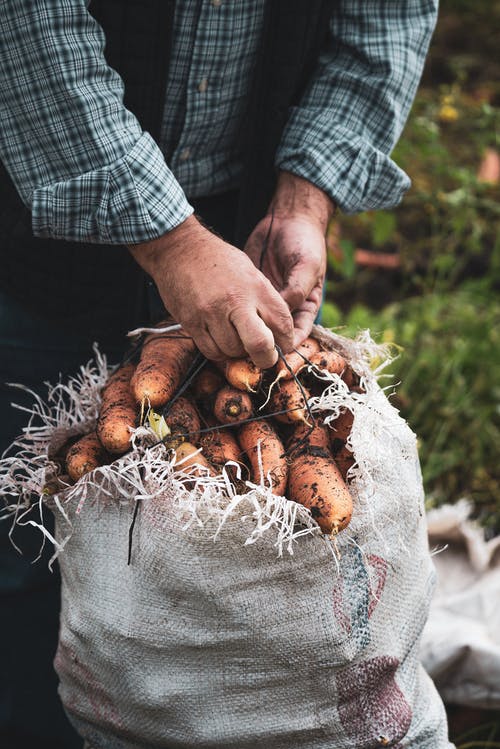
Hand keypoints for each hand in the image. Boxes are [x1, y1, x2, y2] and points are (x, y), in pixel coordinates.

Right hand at [128, 216, 293, 367]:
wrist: (179, 248)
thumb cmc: (219, 261)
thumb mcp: (250, 272)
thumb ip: (265, 301)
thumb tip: (277, 335)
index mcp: (256, 287)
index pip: (283, 325)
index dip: (286, 342)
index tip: (281, 346)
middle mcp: (235, 301)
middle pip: (260, 346)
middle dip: (266, 359)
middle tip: (264, 358)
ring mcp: (211, 313)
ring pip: (233, 352)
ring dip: (238, 352)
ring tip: (235, 338)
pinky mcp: (191, 322)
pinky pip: (211, 351)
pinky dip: (219, 351)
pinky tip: (219, 338)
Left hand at [244, 172, 334, 345]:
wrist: (287, 217)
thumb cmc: (304, 241)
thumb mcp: (306, 265)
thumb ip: (296, 291)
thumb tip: (280, 317)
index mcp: (304, 307)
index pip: (295, 336)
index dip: (284, 347)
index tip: (268, 351)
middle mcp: (286, 307)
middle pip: (273, 335)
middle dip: (261, 343)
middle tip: (245, 347)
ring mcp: (266, 300)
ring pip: (256, 324)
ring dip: (245, 330)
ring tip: (231, 335)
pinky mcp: (250, 290)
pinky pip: (242, 307)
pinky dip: (233, 314)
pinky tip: (222, 317)